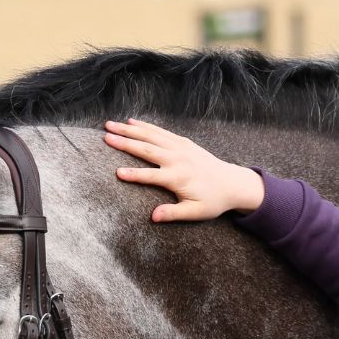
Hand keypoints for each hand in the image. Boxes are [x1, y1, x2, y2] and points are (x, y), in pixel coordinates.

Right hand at [105, 118, 264, 221]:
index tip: (117, 172)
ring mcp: (180, 147)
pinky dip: (145, 126)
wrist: (232, 183)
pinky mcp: (183, 142)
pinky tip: (131, 122)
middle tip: (106, 136)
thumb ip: (174, 213)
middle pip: (147, 149)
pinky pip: (160, 132)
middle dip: (125, 142)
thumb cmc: (213, 201)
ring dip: (129, 130)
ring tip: (110, 125)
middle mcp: (178, 159)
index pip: (151, 176)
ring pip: (151, 136)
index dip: (134, 175)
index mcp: (178, 177)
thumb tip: (154, 217)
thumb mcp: (195, 212)